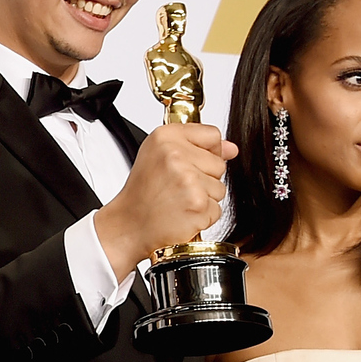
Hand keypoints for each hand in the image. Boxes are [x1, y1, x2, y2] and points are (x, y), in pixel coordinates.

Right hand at [92, 123, 234, 278]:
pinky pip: (216, 209)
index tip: (187, 164)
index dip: (205, 152)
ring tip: (178, 201)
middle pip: (219, 163)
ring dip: (203, 198)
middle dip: (203, 178)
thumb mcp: (159, 156)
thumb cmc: (142, 194)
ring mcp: (188, 180)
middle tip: (176, 187)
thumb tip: (231, 149)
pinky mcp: (198, 204)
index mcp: (165, 137)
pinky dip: (202, 216)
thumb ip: (197, 144)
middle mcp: (175, 155)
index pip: (212, 135)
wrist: (129, 226)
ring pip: (220, 188)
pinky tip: (182, 214)